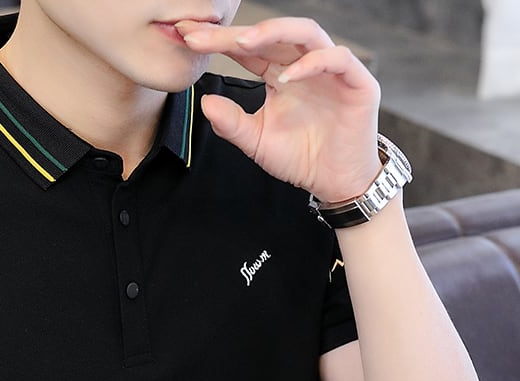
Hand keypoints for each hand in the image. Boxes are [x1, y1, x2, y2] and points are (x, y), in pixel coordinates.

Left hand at [177, 17, 381, 202]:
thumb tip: (204, 102)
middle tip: (203, 34)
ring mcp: (331, 70)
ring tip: (244, 43)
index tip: (188, 39)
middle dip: (237, 33)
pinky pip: (336, 60)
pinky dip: (312, 64)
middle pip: (272, 35)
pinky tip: (287, 77)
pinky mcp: (357, 82)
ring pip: (306, 33)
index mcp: (280, 74)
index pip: (248, 51)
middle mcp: (304, 65)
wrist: (335, 182)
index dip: (219, 43)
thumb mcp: (257, 142)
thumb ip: (231, 123)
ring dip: (274, 33)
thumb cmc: (300, 158)